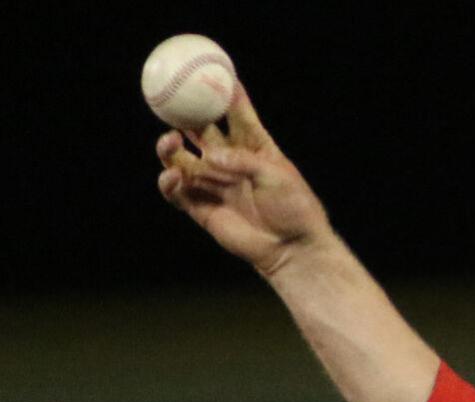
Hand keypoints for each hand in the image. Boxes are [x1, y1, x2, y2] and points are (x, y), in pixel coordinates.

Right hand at [156, 86, 330, 275]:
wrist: (294, 249)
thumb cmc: (294, 209)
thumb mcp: (276, 176)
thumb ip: (242, 161)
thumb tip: (210, 157)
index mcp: (254, 147)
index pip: (236, 112)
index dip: (225, 91)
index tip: (214, 67)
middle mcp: (230, 162)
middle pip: (199, 130)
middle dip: (184, 113)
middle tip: (172, 101)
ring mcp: (214, 185)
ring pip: (180, 159)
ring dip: (169, 147)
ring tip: (171, 141)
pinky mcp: (203, 209)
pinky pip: (176, 191)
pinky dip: (169, 182)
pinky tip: (174, 176)